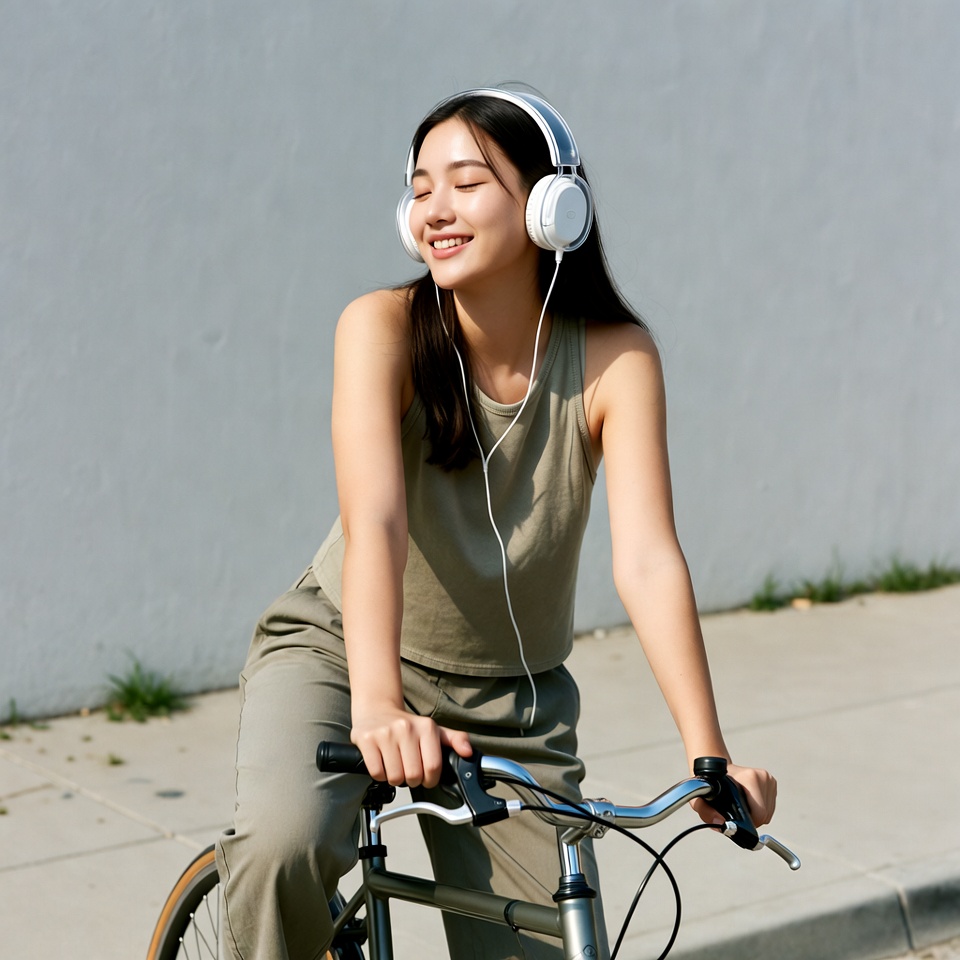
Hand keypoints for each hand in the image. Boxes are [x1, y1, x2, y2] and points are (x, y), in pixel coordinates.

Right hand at [350, 705, 471, 788]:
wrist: (376, 709)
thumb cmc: (406, 725)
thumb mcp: (433, 729)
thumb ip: (454, 740)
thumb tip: (468, 752)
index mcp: (426, 727)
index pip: (433, 767)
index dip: (430, 779)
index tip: (425, 776)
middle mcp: (406, 728)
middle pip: (413, 775)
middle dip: (411, 780)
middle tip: (408, 770)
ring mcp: (385, 733)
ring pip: (394, 777)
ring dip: (395, 778)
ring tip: (395, 765)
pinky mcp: (367, 739)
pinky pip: (376, 772)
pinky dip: (380, 775)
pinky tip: (382, 763)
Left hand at [691, 762, 777, 827]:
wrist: (715, 768)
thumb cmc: (710, 784)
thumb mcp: (701, 799)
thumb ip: (707, 813)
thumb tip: (721, 822)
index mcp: (749, 778)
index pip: (760, 813)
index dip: (749, 822)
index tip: (737, 818)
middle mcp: (761, 776)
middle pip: (765, 815)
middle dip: (752, 819)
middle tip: (737, 812)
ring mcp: (768, 778)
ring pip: (769, 812)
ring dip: (756, 814)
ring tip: (741, 805)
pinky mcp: (771, 782)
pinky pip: (770, 806)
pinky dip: (760, 808)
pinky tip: (748, 801)